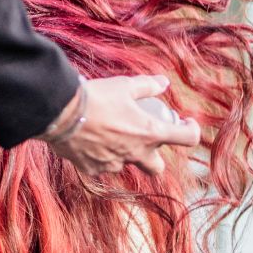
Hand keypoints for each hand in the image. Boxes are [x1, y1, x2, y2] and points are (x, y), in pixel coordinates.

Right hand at [45, 75, 200, 176]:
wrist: (61, 113)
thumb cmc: (97, 97)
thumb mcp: (125, 85)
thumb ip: (148, 86)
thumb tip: (164, 83)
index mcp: (150, 133)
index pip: (187, 138)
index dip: (191, 130)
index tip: (184, 123)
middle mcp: (136, 154)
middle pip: (156, 168)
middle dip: (154, 156)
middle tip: (144, 139)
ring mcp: (114, 165)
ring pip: (125, 165)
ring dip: (123, 153)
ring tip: (108, 134)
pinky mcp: (93, 169)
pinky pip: (101, 166)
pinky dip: (100, 156)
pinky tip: (90, 141)